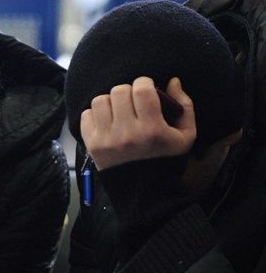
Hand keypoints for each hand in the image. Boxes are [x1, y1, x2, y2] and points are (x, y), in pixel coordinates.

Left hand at [81, 77, 196, 169]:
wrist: (144, 191)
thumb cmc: (166, 159)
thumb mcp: (186, 135)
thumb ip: (184, 106)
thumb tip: (173, 80)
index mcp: (152, 130)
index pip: (141, 89)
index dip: (144, 83)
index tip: (146, 89)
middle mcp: (127, 134)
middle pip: (119, 91)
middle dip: (128, 92)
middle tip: (133, 102)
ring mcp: (107, 140)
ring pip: (100, 100)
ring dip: (110, 102)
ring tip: (119, 111)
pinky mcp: (92, 145)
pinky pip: (86, 115)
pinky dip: (95, 115)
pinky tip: (107, 122)